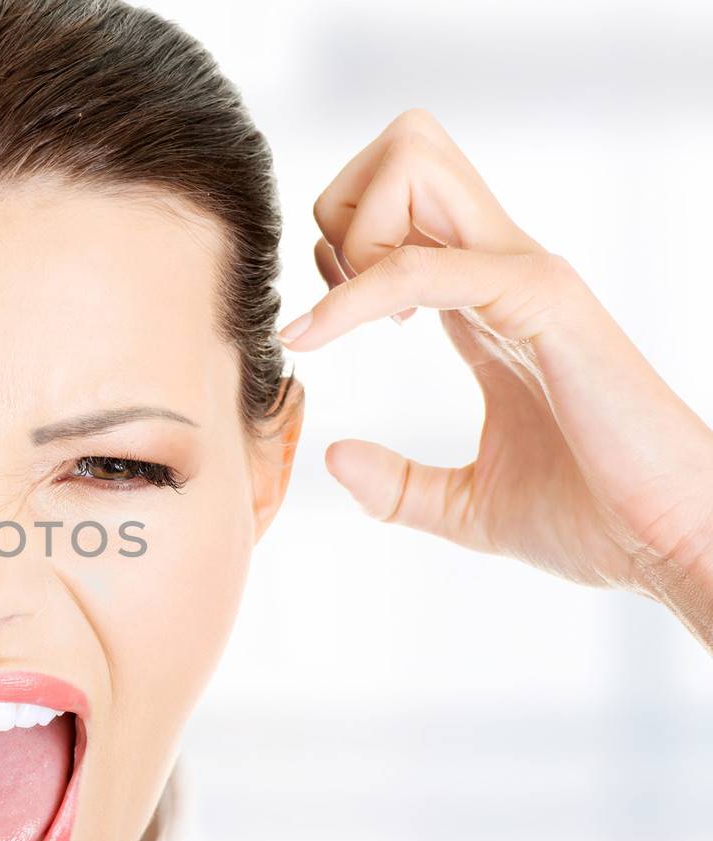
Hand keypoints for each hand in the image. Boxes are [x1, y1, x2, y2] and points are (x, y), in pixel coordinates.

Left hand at [279, 109, 712, 646]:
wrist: (670, 546)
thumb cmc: (594, 519)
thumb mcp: (468, 506)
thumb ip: (397, 485)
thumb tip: (333, 456)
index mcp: (489, 299)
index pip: (400, 207)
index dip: (339, 248)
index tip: (318, 325)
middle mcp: (505, 269)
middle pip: (406, 150)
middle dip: (340, 211)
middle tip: (335, 303)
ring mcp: (526, 275)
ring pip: (412, 165)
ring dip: (352, 234)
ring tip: (347, 322)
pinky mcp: (541, 300)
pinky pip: (419, 265)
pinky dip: (351, 296)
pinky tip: (314, 338)